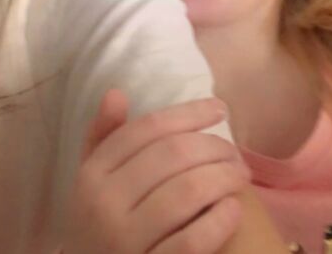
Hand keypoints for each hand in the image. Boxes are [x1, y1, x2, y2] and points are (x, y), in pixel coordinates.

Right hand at [63, 89, 247, 253]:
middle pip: (171, 155)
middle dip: (213, 146)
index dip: (188, 113)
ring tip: (239, 176)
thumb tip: (117, 92)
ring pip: (187, 192)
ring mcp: (126, 241)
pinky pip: (193, 240)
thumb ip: (102, 139)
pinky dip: (220, 220)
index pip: (146, 129)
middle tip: (235, 152)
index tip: (219, 108)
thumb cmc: (97, 229)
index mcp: (92, 174)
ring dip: (223, 177)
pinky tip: (233, 209)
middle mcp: (104, 204)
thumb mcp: (92, 184)